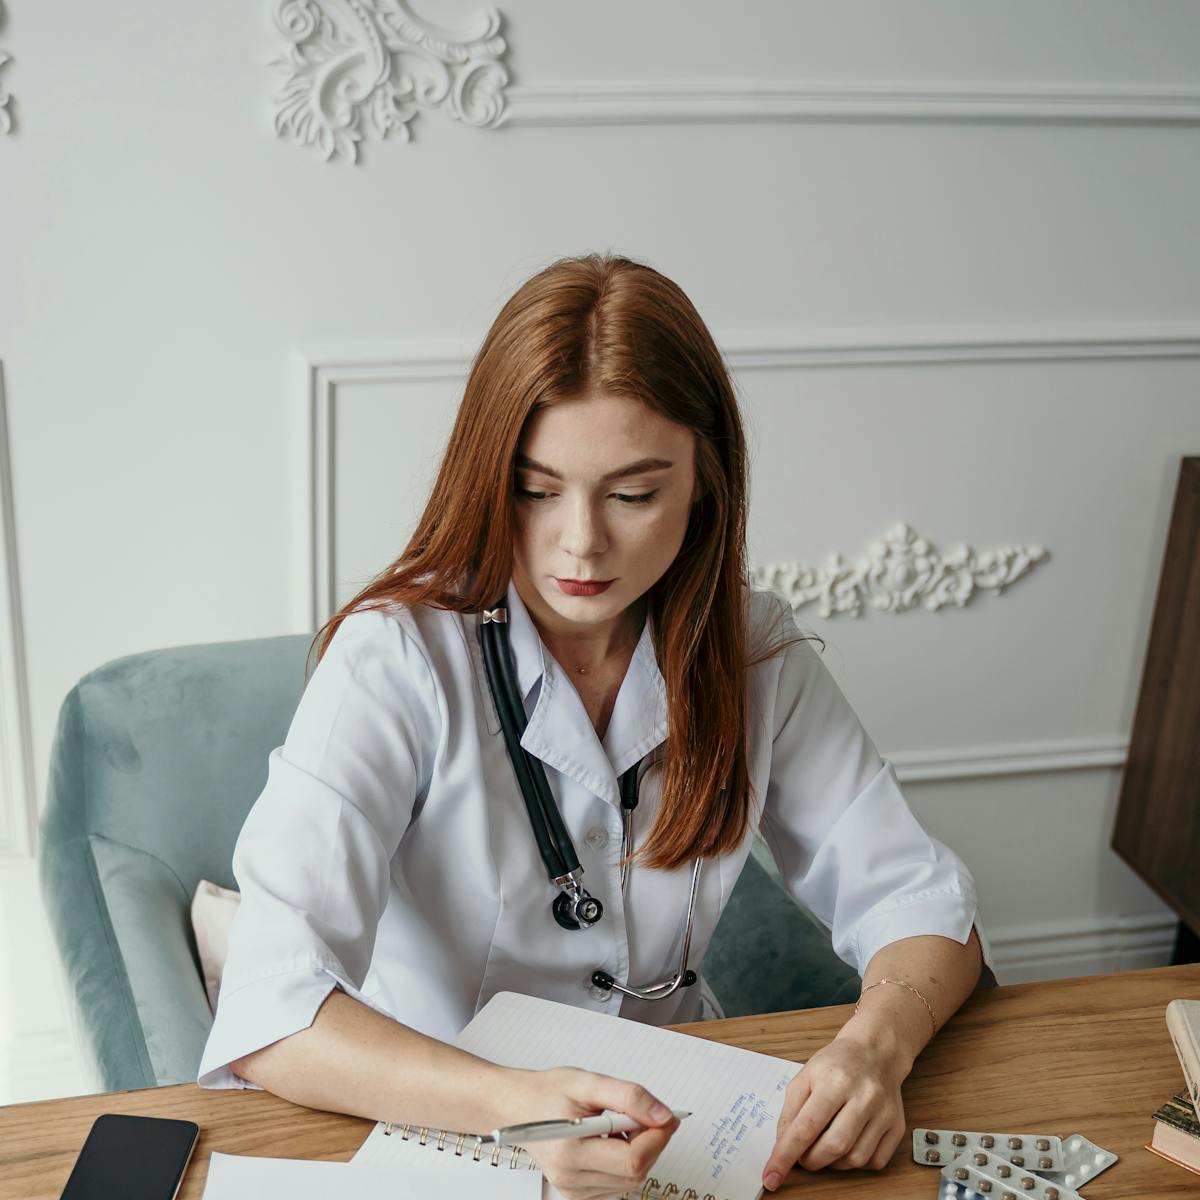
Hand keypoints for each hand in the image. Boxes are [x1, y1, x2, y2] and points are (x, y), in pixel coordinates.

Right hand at [502, 1065, 680, 1199]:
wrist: (518, 1107)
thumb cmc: (547, 1092)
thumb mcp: (589, 1082)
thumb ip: (629, 1096)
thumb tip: (662, 1115)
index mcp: (571, 1150)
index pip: (633, 1159)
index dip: (658, 1137)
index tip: (667, 1116)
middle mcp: (570, 1177)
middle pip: (635, 1173)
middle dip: (652, 1143)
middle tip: (650, 1115)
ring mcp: (573, 1189)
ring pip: (629, 1181)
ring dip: (640, 1152)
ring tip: (623, 1124)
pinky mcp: (577, 1193)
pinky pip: (617, 1185)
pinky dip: (626, 1162)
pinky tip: (614, 1140)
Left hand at [761, 1035, 906, 1188]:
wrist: (875, 1052)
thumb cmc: (837, 1064)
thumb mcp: (805, 1076)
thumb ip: (790, 1110)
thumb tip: (783, 1145)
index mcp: (835, 1080)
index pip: (806, 1127)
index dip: (786, 1155)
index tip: (772, 1177)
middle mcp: (863, 1096)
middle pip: (834, 1146)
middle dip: (811, 1160)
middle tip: (802, 1156)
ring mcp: (884, 1112)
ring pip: (855, 1158)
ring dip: (833, 1163)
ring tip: (825, 1146)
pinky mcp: (897, 1126)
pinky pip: (875, 1161)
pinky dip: (856, 1162)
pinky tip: (848, 1146)